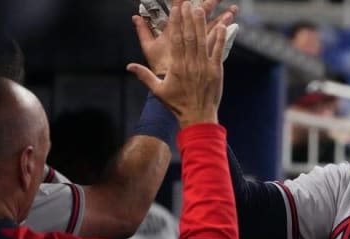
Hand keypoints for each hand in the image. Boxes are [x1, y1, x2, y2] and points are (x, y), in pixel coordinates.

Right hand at [128, 2, 227, 126]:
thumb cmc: (177, 104)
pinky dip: (220, 38)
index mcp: (176, 67)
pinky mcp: (216, 71)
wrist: (198, 116)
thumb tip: (128, 66)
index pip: (176, 41)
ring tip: (200, 9)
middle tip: (188, 4)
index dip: (177, 24)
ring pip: (203, 41)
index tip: (176, 10)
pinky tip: (221, 25)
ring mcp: (205, 67)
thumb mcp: (157, 90)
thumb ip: (144, 75)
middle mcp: (191, 65)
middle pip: (190, 37)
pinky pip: (218, 51)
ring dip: (202, 24)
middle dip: (188, 19)